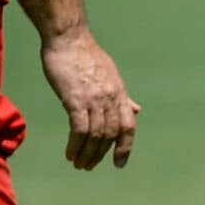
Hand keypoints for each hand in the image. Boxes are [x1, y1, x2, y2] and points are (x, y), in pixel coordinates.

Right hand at [40, 26, 138, 169]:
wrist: (68, 38)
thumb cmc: (85, 55)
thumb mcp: (111, 74)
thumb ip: (122, 96)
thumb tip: (136, 109)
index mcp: (119, 93)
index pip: (128, 126)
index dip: (125, 146)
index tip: (119, 163)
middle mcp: (111, 97)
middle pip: (111, 134)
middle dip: (101, 154)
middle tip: (90, 166)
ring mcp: (94, 99)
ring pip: (96, 135)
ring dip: (87, 153)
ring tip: (79, 164)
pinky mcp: (75, 99)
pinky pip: (79, 128)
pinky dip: (75, 144)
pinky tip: (70, 153)